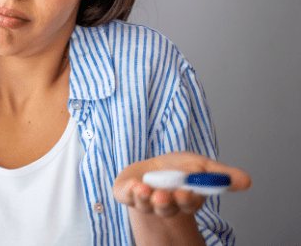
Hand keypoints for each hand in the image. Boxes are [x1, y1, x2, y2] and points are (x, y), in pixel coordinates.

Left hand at [113, 151, 251, 217]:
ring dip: (146, 198)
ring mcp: (145, 201)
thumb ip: (221, 174)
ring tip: (145, 189)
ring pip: (146, 204)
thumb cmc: (176, 168)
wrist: (148, 169)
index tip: (187, 192)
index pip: (190, 203)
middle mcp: (165, 204)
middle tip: (163, 195)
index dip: (188, 198)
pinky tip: (133, 185)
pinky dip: (129, 192)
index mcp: (185, 198)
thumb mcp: (201, 165)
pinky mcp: (126, 195)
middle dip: (166, 202)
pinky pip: (126, 196)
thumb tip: (247, 181)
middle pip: (167, 207)